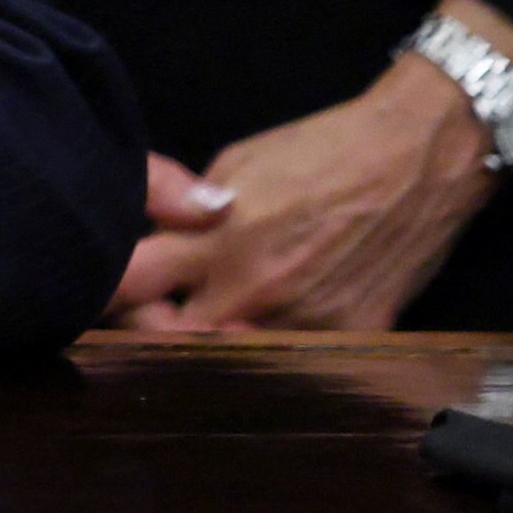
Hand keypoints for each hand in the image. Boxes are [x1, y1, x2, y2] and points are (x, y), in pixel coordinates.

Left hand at [117, 12, 512, 328]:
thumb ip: (188, 212)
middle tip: (154, 316)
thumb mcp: (235, 165)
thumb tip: (156, 240)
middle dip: (154, 331)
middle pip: (174, 339)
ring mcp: (306, 321)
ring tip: (219, 321)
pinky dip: (283, 349)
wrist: (419, 156)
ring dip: (219, 344)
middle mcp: (255, 291)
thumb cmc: (321, 150)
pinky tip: (280, 328)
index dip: (106, 292)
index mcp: (215, 240)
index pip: (130, 282)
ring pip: (237, 358)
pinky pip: (302, 362)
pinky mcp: (355, 337)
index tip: (93, 292)